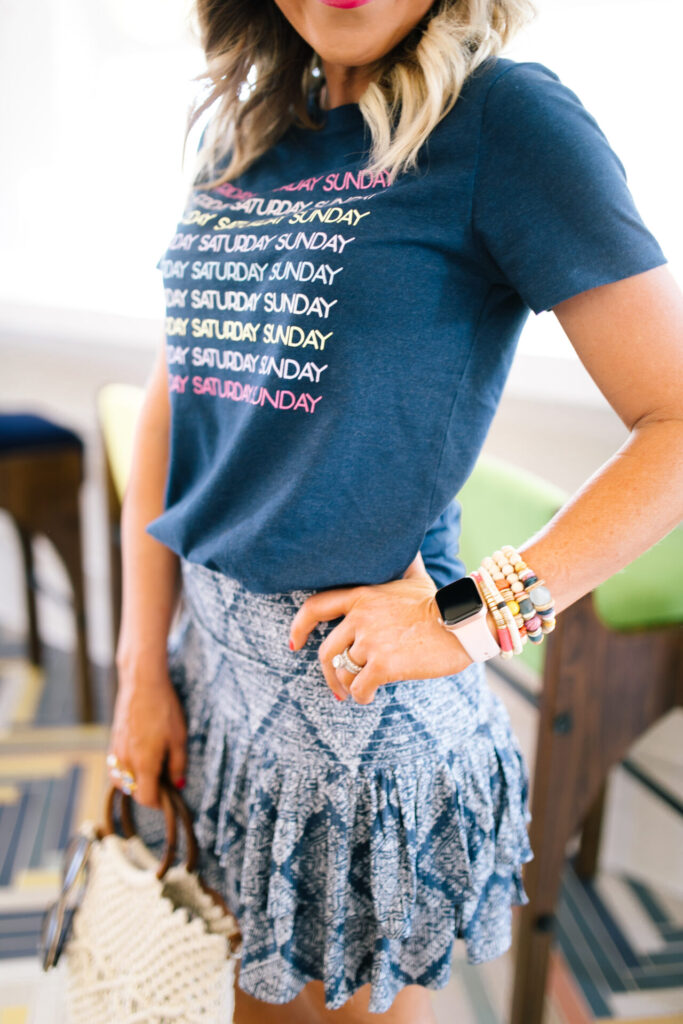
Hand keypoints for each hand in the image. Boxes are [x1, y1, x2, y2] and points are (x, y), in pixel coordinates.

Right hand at [108, 659, 187, 809]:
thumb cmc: (163, 709)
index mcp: (144, 763)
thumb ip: (178, 764)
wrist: (142, 683)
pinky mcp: (112, 742)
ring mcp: (116, 751)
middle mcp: (126, 761)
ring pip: (121, 781)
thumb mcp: (179, 737)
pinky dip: (124, 772)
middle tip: (165, 782)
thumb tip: (178, 784)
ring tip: (151, 773)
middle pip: (133, 792)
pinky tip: (138, 762)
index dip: (159, 803)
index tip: (169, 797)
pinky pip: (115, 767)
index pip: (146, 798)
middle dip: (148, 792)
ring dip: (134, 784)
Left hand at [288, 566, 472, 704]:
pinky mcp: (383, 664)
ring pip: (344, 672)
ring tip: (361, 689)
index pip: (316, 607)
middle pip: (327, 651)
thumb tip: (410, 545)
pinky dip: (361, 696)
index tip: (295, 644)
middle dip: (329, 673)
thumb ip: (403, 565)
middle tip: (337, 687)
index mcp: (362, 594)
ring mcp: (370, 641)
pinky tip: (369, 696)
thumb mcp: (415, 578)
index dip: (299, 627)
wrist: (463, 624)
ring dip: (349, 686)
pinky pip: (359, 688)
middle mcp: (360, 616)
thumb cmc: (440, 603)